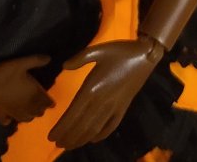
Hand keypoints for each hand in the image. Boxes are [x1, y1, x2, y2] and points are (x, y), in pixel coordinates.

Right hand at [0, 55, 54, 125]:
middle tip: (41, 103)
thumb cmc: (4, 73)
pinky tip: (10, 117)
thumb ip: (36, 60)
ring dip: (30, 115)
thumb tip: (49, 58)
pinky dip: (11, 120)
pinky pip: (8, 121)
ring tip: (30, 110)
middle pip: (38, 112)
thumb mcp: (22, 63)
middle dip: (41, 108)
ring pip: (26, 119)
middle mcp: (25, 107)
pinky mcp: (1, 115)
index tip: (51, 101)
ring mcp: (13, 113)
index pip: (46, 103)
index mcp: (32, 95)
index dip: (50, 102)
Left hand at [48, 36, 162, 149]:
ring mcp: (114, 107)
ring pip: (95, 129)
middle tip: (56, 144)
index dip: (62, 127)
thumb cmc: (120, 51)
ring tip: (69, 145)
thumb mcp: (98, 49)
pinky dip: (101, 135)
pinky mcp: (123, 108)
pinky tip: (92, 139)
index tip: (51, 136)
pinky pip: (110, 126)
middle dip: (68, 137)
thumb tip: (63, 66)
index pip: (73, 113)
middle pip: (82, 125)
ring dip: (81, 139)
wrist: (145, 56)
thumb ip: (80, 58)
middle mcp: (102, 102)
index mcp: (92, 88)